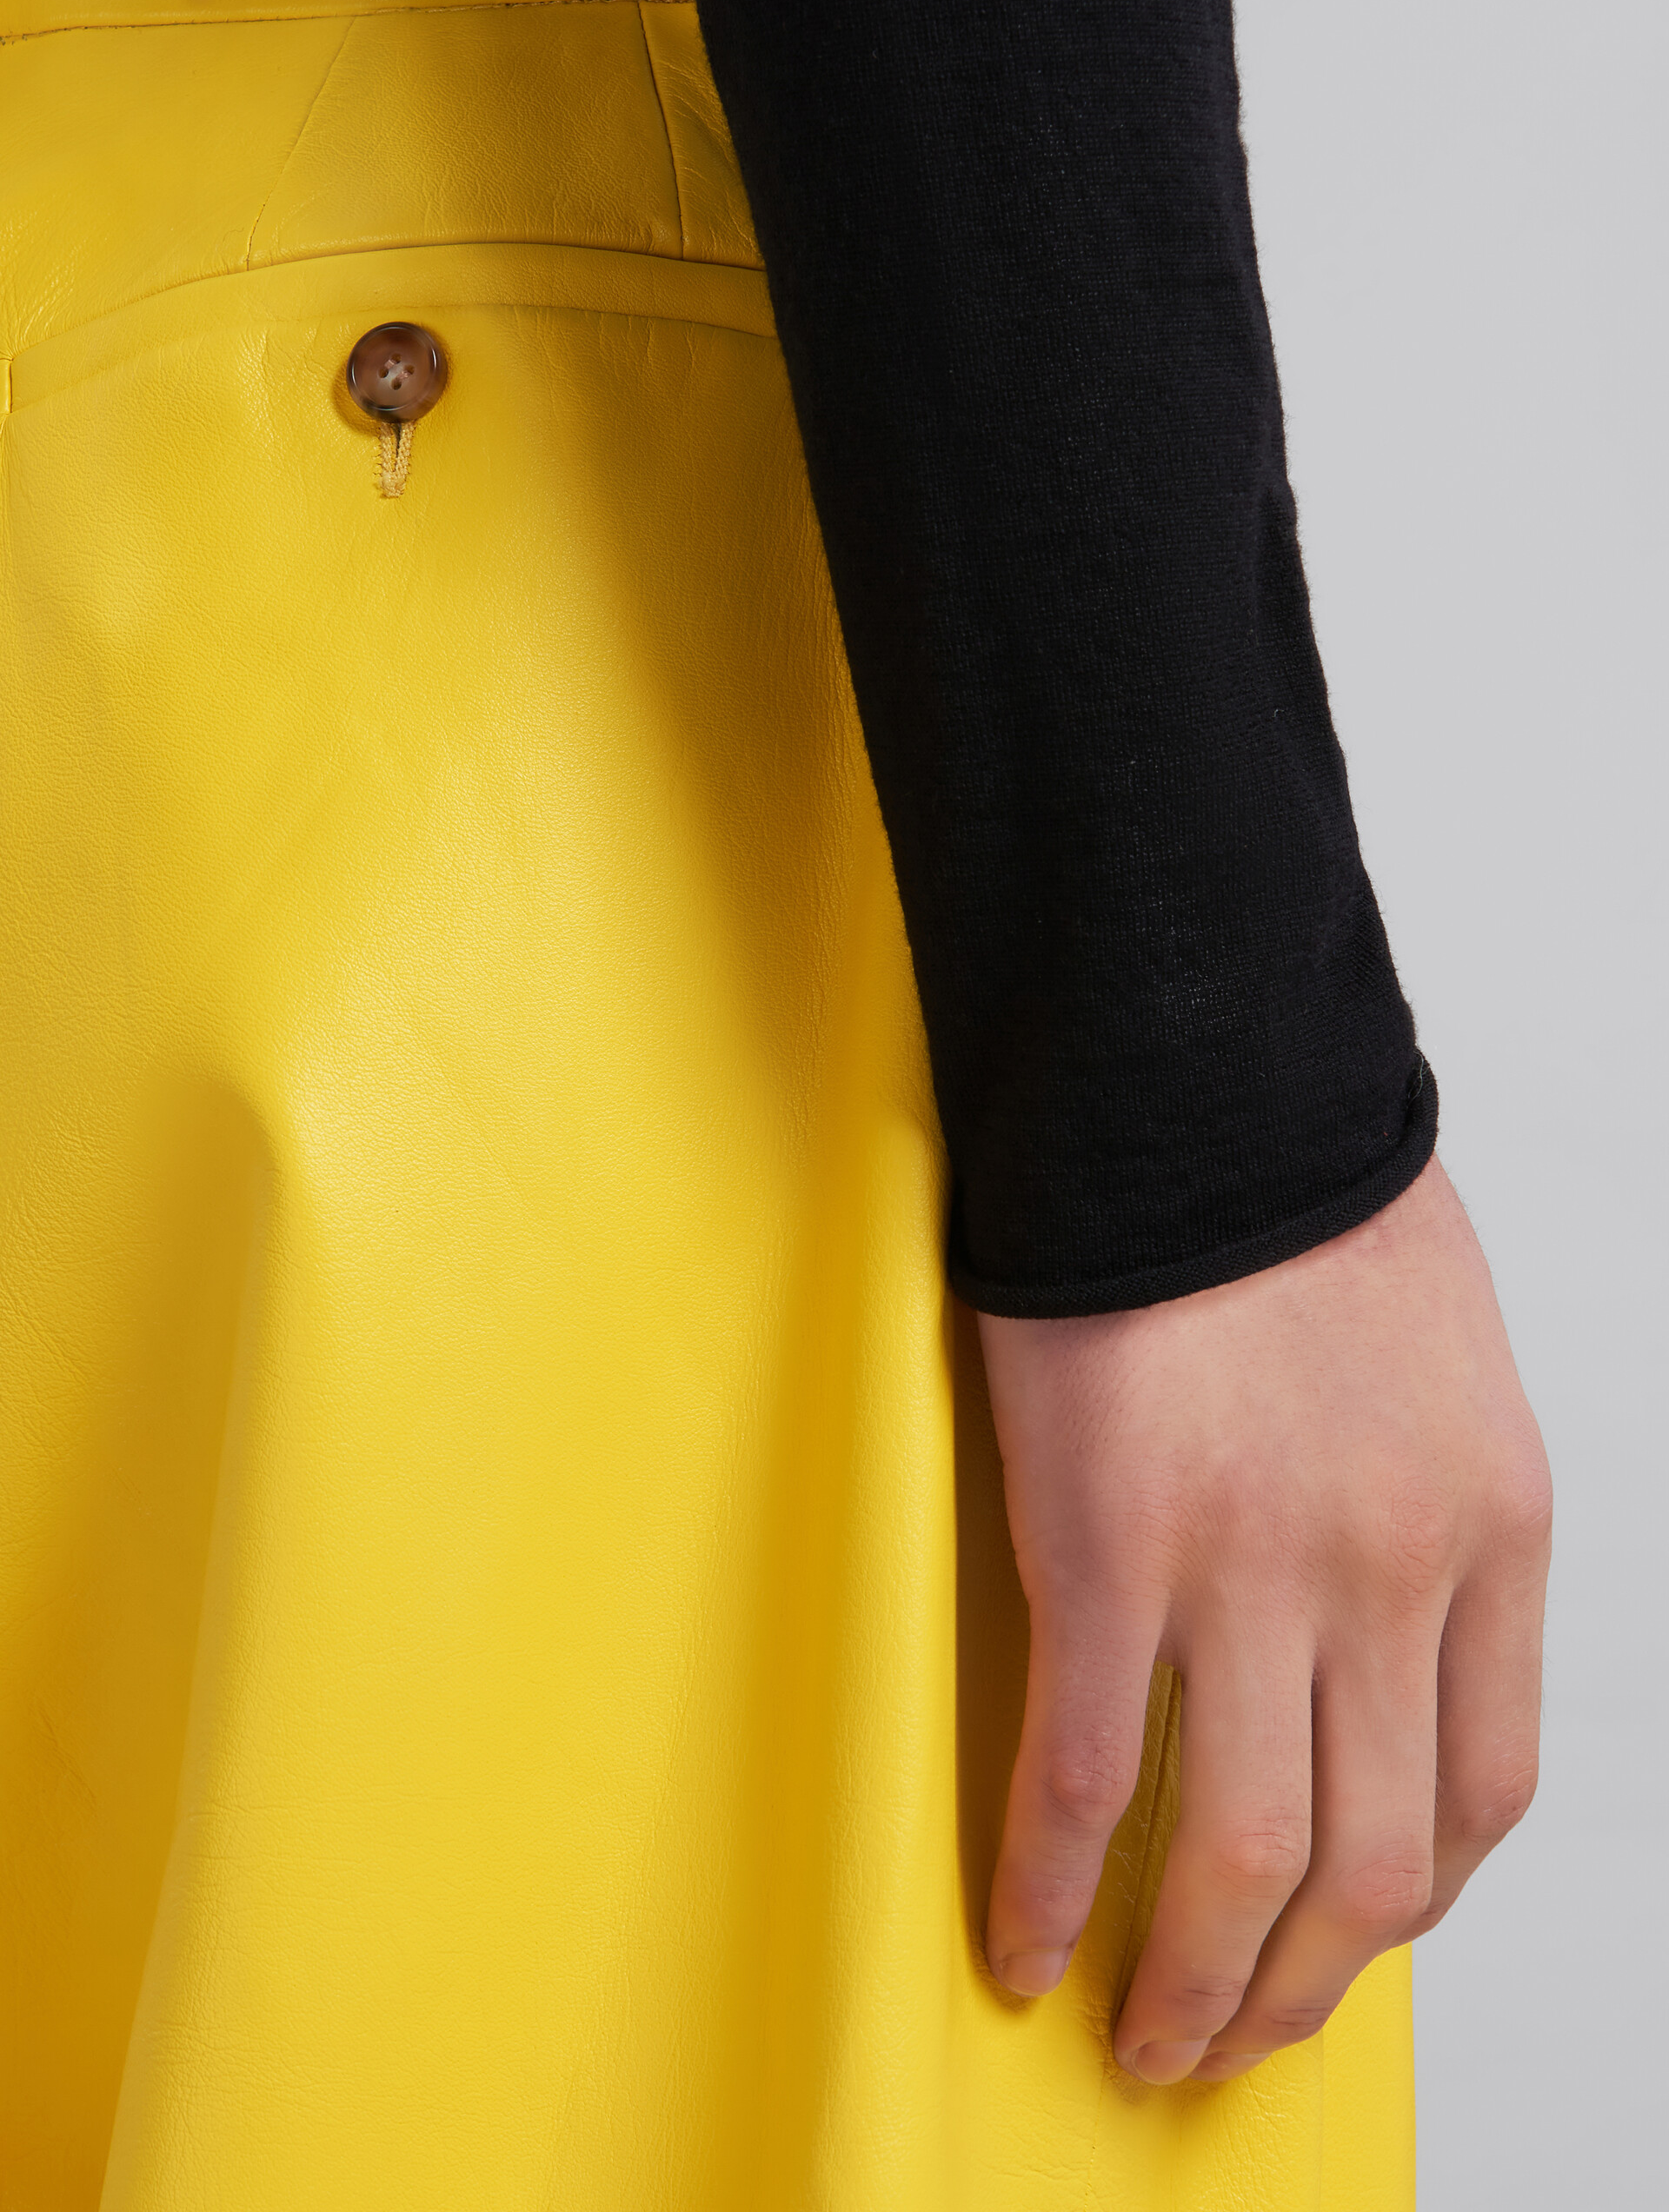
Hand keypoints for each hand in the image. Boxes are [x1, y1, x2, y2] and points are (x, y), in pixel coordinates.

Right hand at [977, 1156, 1550, 2084]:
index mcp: (1493, 1524)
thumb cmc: (1296, 1197)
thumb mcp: (1441, 1358)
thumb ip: (1430, 1501)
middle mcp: (1394, 1573)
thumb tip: (1369, 1620)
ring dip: (1194, 1985)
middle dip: (1304, 1985)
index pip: (1489, 1785)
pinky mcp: (1111, 1547)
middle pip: (1375, 1864)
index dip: (1416, 1894)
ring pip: (1241, 1858)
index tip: (1352, 1925)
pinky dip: (1049, 1888)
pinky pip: (1086, 1776)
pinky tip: (1020, 1944)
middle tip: (1237, 2036)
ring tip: (1148, 2040)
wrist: (1193, 1079)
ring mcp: (1256, 1570)